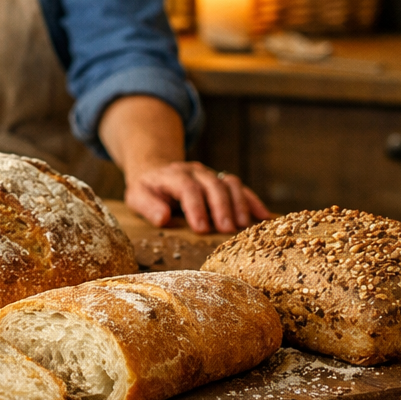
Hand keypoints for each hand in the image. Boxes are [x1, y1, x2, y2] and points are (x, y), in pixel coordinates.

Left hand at [123, 161, 269, 233]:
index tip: (202, 228)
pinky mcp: (221, 181)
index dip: (196, 207)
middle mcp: (195, 171)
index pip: (187, 187)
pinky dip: (252, 201)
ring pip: (229, 184)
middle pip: (212, 185)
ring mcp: (210, 174)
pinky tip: (263, 217)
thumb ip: (148, 206)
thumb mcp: (137, 196)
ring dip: (239, 204)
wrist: (157, 170)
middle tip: (227, 229)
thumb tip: (163, 218)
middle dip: (221, 207)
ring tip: (244, 226)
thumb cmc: (147, 189)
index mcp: (172, 175)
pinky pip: (239, 188)